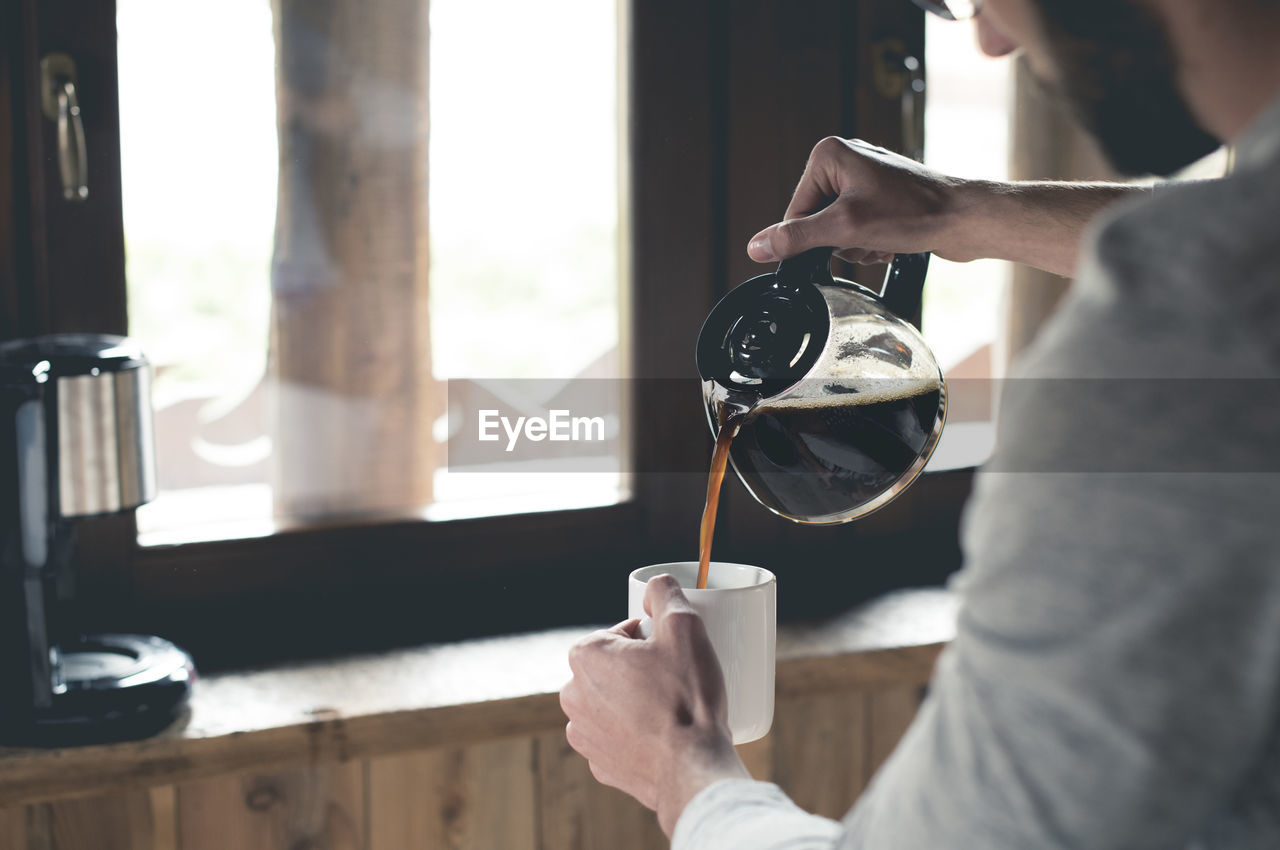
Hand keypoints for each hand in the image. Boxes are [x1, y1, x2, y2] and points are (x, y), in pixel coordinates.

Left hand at [560, 575, 749, 835]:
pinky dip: (637, 733)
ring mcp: (584, 734)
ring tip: (672, 709)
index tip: (674, 655)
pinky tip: (664, 736)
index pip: (622, 632)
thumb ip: (665, 592)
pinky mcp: (600, 765)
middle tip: (677, 680)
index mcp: (585, 656)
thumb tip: (654, 585)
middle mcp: (573, 695)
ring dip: (637, 700)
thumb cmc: (687, 697)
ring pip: (614, 702)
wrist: (692, 769)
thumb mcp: (684, 626)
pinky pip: (618, 736)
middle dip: (642, 669)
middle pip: (615, 666)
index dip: (653, 639)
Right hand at [747, 136, 974, 265]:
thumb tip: (757, 247)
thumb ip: (797, 238)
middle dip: (840, 241)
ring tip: (883, 239)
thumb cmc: (915, 213)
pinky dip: (870, 241)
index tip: (841, 242)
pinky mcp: (880, 194)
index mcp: (829, 155)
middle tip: (868, 238)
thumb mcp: (846, 229)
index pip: (795, 212)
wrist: (965, 218)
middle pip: (816, 221)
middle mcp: (845, 159)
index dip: (813, 238)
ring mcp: (864, 176)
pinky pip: (857, 227)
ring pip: (837, 229)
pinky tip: (891, 240)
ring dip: (857, 245)